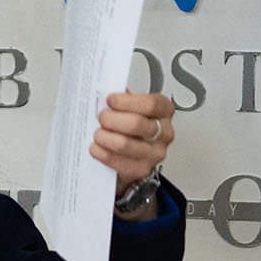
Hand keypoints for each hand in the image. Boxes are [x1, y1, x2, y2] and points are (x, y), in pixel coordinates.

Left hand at [90, 91, 174, 219]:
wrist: (129, 157)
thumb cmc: (128, 129)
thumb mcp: (128, 109)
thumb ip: (121, 100)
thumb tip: (102, 91)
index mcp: (163, 112)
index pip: (151, 104)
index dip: (127, 101)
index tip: (110, 100)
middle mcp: (163, 133)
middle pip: (135, 124)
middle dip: (111, 119)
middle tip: (101, 118)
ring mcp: (155, 153)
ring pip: (123, 143)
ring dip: (103, 137)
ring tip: (98, 134)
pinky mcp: (141, 169)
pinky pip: (116, 160)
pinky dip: (101, 153)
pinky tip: (96, 148)